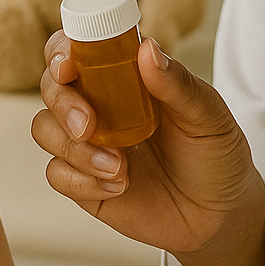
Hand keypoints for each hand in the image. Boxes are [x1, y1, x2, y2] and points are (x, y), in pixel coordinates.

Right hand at [33, 33, 264, 258]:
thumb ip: (178, 85)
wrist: (220, 216)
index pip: (77, 49)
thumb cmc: (216, 156)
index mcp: (127, 77)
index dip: (60, 51)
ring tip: (118, 168)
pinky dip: (81, 181)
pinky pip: (56, 174)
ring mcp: (88, 143)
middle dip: (63, 104)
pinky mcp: (83, 182)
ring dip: (74, 149)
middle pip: (51, 87)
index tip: (67, 66)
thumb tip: (148, 48)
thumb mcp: (209, 117)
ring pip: (44, 130)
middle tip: (89, 126)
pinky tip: (118, 187)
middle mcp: (100, 104)